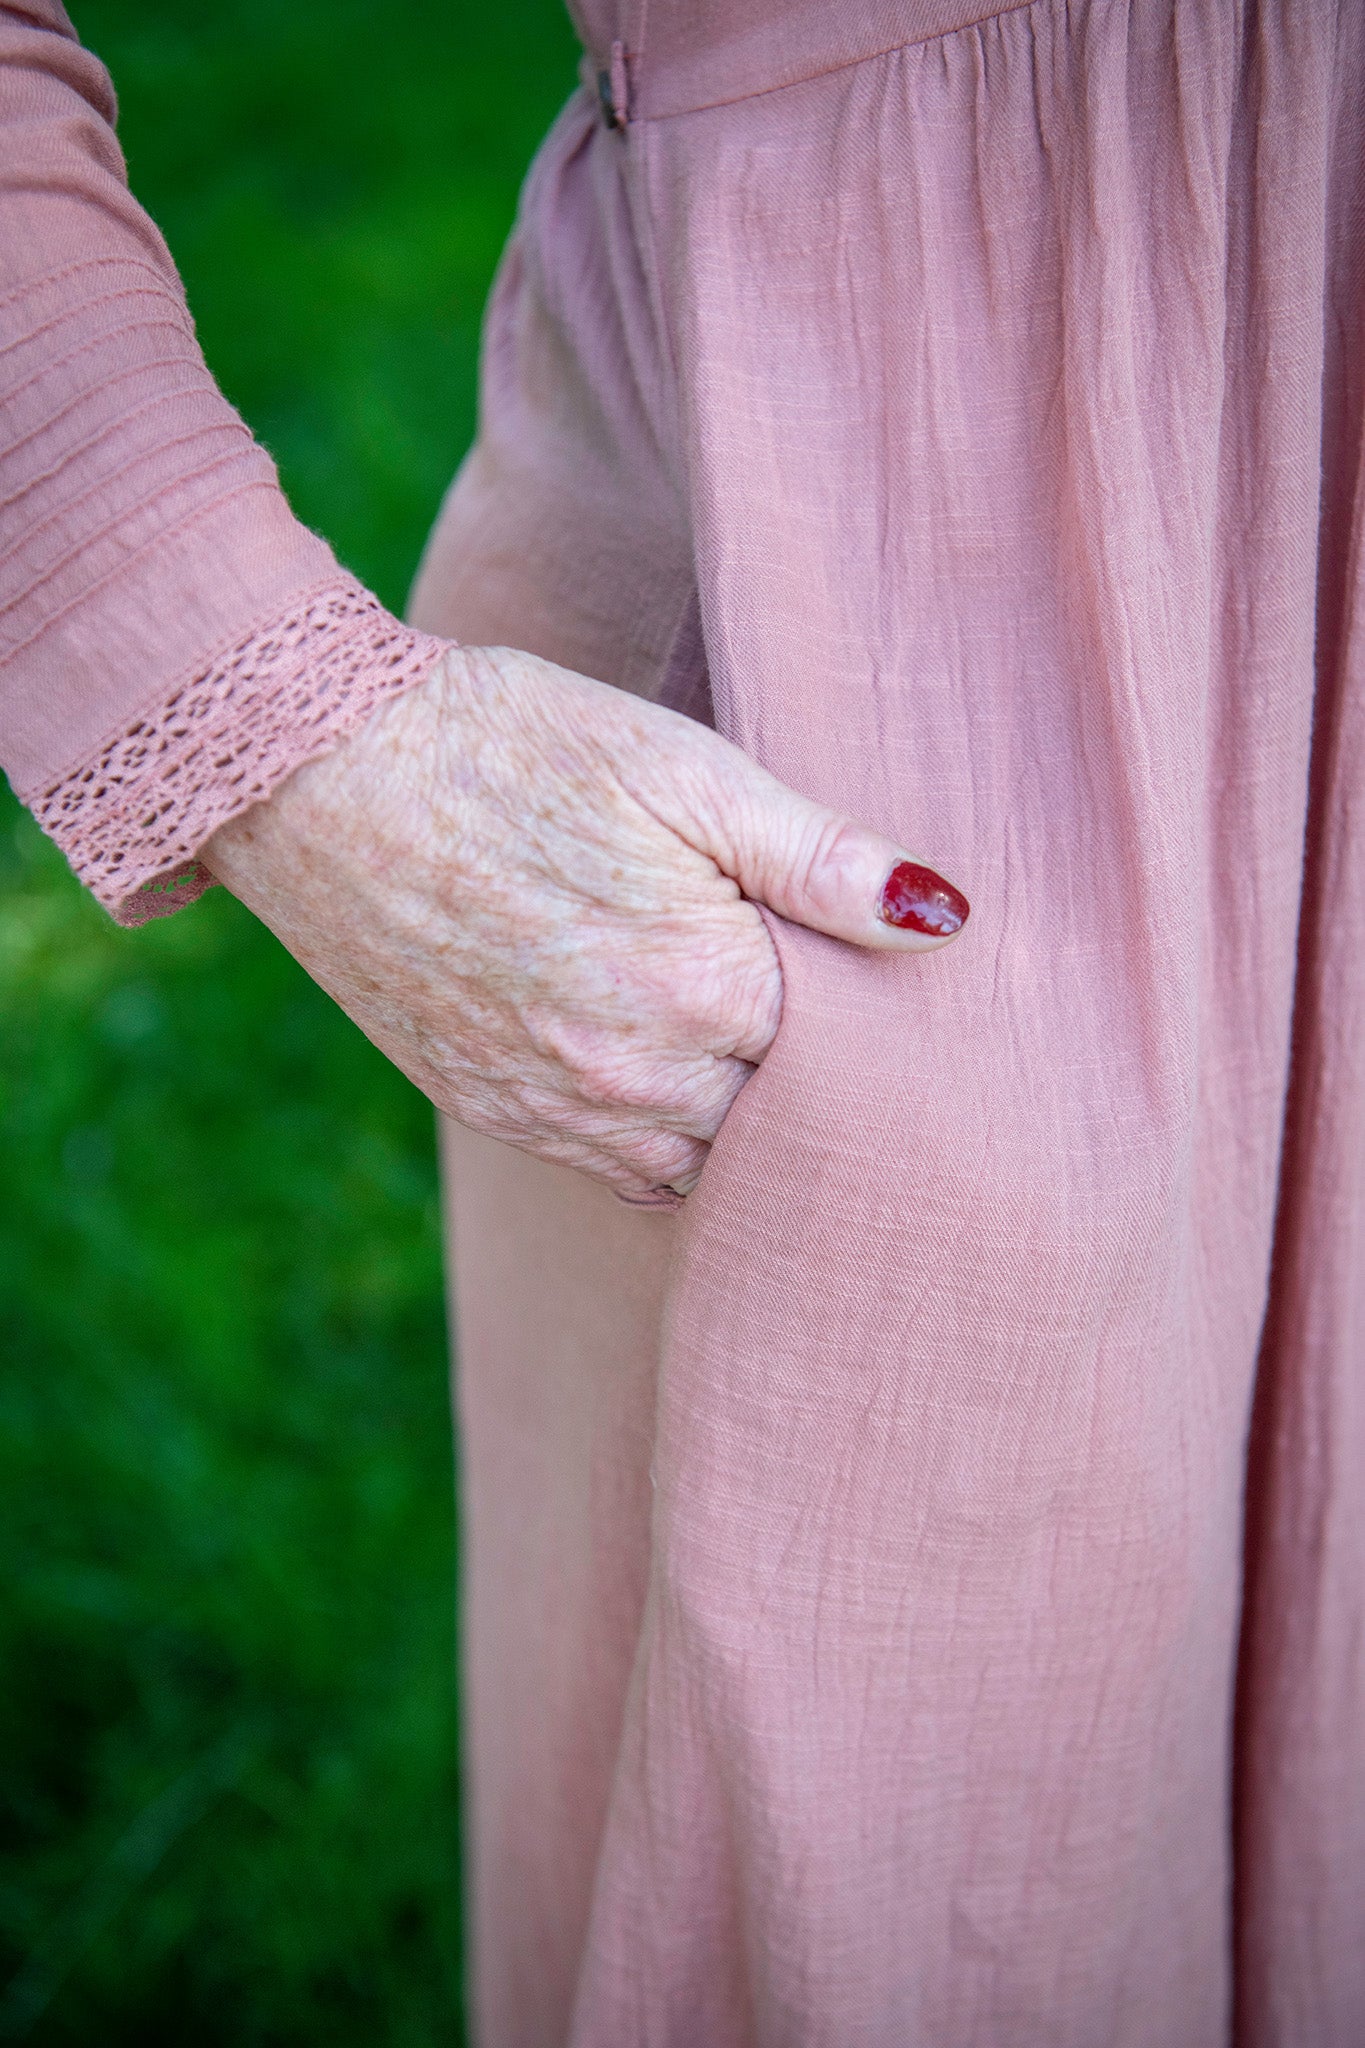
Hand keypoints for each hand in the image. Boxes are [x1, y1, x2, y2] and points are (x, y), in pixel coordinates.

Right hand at [205, 646, 967, 1200]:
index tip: (885, 980)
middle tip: (839, 1015)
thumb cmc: (512, 745)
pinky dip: (670, 1144)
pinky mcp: (497, 1113)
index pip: (854, 1057)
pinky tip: (678, 1078)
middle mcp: (638, 1077)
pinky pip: (627, 1175)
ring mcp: (559, 1109)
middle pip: (788, 1124)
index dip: (880, 1017)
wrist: (317, 773)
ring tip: (762, 1048)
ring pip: (710, 1164)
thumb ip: (821, 856)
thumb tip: (947, 921)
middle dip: (824, 1081)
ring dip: (747, 1121)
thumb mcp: (682, 767)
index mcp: (705, 986)